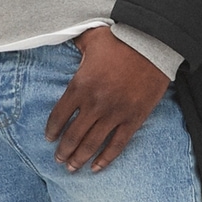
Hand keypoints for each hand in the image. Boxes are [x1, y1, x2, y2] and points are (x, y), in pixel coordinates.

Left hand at [44, 27, 170, 173]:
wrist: (152, 44)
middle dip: (63, 151)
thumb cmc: (119, 39)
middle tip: (58, 160)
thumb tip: (63, 34)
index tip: (49, 139)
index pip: (59, 115)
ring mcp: (115, 113)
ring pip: (92, 144)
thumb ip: (75, 43)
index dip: (52, 130)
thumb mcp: (90, 38)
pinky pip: (117, 144)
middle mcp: (94, 104)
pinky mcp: (133, 119)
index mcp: (80, 85)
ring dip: (79, 158)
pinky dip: (106, 159)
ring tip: (72, 168)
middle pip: (73, 135)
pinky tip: (96, 168)